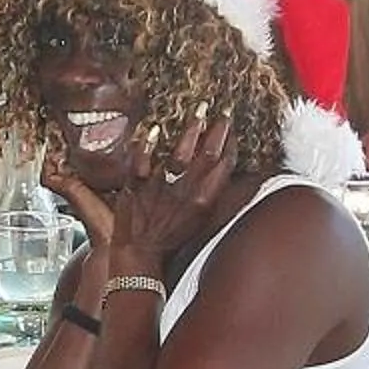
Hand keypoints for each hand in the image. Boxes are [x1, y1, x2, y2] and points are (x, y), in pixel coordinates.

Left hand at [106, 110, 233, 263]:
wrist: (140, 256)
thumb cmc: (169, 239)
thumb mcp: (198, 220)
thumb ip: (209, 195)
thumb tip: (223, 173)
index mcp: (203, 203)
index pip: (224, 168)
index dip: (230, 145)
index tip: (232, 129)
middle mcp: (185, 194)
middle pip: (208, 156)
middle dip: (219, 131)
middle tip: (225, 112)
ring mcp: (161, 189)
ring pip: (180, 154)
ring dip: (192, 130)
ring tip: (199, 111)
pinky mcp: (136, 188)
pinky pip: (142, 163)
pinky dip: (147, 146)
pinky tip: (152, 130)